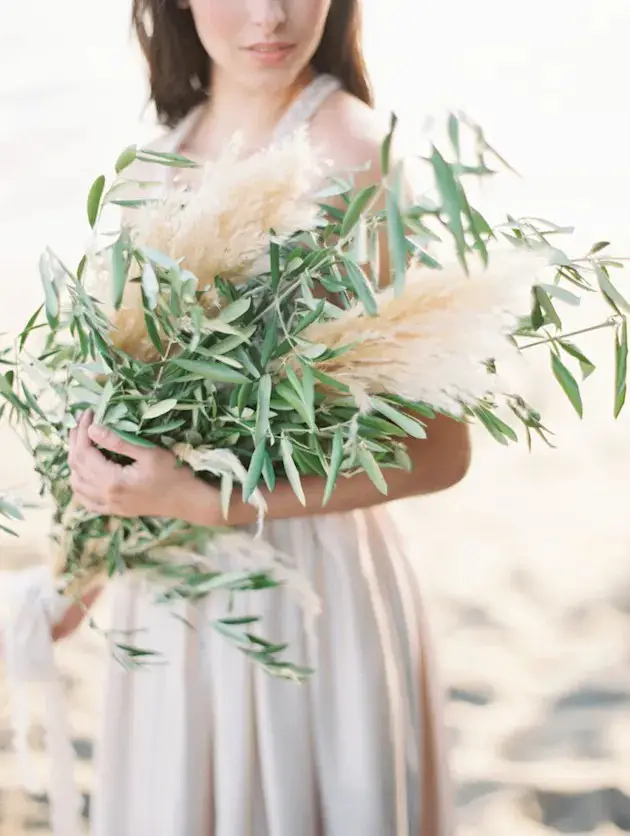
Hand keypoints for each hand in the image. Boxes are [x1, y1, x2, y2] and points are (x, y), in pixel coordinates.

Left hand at [68, 410, 200, 518]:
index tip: (88, 413)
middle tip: (82, 421)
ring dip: (74, 462)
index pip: (85, 452)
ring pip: (77, 483)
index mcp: (113, 481)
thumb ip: (119, 442)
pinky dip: (79, 485)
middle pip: (77, 466)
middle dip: (76, 441)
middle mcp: (106, 495)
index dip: (82, 430)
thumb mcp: (149, 453)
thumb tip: (92, 428)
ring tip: (80, 441)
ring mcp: (109, 505)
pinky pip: (86, 500)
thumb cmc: (173, 474)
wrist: (188, 500)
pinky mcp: (115, 510)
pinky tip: (81, 473)